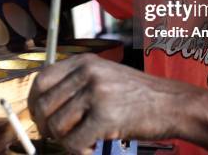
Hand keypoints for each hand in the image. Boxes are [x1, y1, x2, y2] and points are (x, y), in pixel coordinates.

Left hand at [28, 54, 188, 153]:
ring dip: (64, 140)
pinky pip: (74, 142)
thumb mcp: (105, 76)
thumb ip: (75, 84)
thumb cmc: (138, 95)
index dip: (34, 101)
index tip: (38, 116)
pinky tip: (91, 148)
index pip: (42, 79)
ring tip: (82, 142)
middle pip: (44, 104)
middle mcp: (87, 73)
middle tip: (54, 136)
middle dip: (44, 126)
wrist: (172, 103)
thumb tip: (41, 107)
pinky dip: (78, 151)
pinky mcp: (106, 117)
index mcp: (84, 62)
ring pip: (57, 125)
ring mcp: (97, 93)